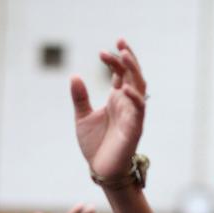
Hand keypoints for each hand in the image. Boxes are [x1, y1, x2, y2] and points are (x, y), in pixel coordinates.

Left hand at [71, 39, 147, 181]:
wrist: (100, 169)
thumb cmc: (95, 145)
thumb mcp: (82, 117)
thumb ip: (80, 97)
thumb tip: (74, 76)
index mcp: (117, 99)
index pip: (121, 73)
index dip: (115, 60)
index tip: (103, 52)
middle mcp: (127, 104)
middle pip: (133, 75)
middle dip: (128, 58)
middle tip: (119, 43)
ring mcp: (133, 115)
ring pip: (139, 88)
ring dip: (133, 71)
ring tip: (124, 55)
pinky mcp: (134, 129)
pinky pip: (139, 111)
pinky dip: (134, 98)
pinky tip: (123, 87)